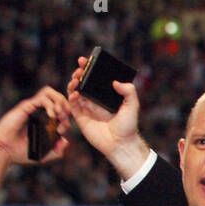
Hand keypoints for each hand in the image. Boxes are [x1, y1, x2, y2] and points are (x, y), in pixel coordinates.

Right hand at [0, 87, 70, 164]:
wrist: (5, 150)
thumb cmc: (21, 153)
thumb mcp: (45, 156)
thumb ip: (57, 151)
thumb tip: (66, 141)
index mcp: (45, 122)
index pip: (61, 111)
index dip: (67, 119)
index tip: (63, 130)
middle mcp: (39, 112)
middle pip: (57, 98)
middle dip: (66, 107)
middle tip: (64, 119)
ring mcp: (33, 108)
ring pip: (49, 92)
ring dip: (59, 101)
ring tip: (59, 114)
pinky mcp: (26, 107)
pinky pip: (42, 98)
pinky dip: (50, 105)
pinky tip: (51, 116)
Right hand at [66, 55, 146, 175]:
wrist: (121, 145)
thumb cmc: (128, 127)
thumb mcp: (132, 106)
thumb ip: (129, 92)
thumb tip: (116, 82)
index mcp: (105, 96)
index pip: (95, 79)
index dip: (89, 69)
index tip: (86, 60)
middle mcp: (94, 101)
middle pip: (83, 83)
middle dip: (80, 73)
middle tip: (81, 68)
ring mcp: (87, 109)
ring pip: (75, 91)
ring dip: (73, 83)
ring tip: (77, 79)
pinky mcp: (81, 118)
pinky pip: (72, 105)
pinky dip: (71, 97)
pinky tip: (76, 93)